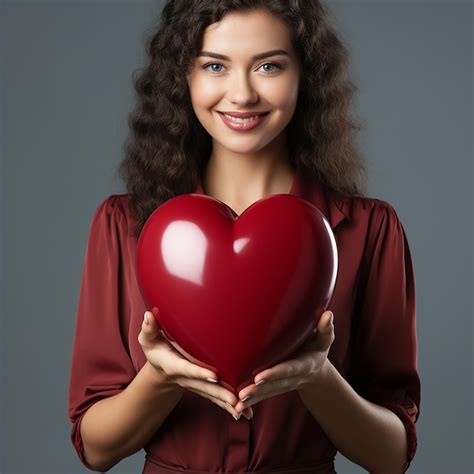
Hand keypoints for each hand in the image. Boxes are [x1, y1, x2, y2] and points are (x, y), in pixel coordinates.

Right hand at [138, 308, 252, 420]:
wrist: (161, 366)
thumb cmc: (156, 347)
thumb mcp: (148, 337)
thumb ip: (149, 328)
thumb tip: (149, 316)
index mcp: (174, 365)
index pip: (187, 369)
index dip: (199, 372)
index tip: (214, 375)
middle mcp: (187, 378)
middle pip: (205, 387)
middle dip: (220, 394)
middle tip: (236, 401)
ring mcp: (197, 384)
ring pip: (214, 395)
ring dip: (229, 403)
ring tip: (245, 411)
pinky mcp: (205, 386)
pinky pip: (218, 398)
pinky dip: (231, 406)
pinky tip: (247, 414)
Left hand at [233, 310, 334, 413]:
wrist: (316, 370)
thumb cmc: (317, 347)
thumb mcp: (324, 338)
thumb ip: (325, 327)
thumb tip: (327, 314)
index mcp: (303, 364)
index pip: (287, 369)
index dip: (275, 374)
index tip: (260, 377)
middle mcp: (291, 377)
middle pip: (273, 385)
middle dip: (258, 390)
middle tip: (242, 394)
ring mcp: (282, 384)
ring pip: (265, 393)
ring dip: (251, 399)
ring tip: (236, 404)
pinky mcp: (273, 387)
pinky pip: (261, 395)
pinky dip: (249, 402)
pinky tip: (235, 407)